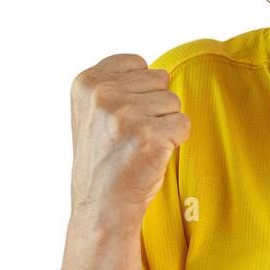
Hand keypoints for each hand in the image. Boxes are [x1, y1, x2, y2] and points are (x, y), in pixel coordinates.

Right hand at [69, 53, 189, 230]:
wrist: (103, 205)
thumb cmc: (105, 159)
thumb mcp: (93, 112)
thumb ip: (117, 84)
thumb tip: (161, 72)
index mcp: (86, 82)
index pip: (139, 63)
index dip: (139, 91)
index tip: (122, 119)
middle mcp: (103, 94)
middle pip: (160, 79)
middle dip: (154, 107)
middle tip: (132, 136)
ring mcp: (126, 114)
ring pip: (174, 102)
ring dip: (164, 125)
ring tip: (140, 146)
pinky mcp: (149, 135)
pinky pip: (183, 124)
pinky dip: (175, 141)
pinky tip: (152, 156)